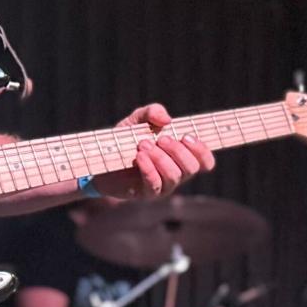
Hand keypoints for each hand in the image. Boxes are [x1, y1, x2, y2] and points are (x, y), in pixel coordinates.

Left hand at [95, 104, 215, 200]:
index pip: (206, 162)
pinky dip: (149, 168)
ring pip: (174, 176)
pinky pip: (154, 184)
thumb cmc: (125, 139)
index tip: (186, 136)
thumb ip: (152, 112)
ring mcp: (163, 186)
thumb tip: (167, 120)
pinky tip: (139, 156)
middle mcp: (176, 174)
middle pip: (192, 168)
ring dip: (161, 158)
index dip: (202, 151)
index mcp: (181, 158)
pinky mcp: (146, 193)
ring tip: (143, 144)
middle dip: (178, 151)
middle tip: (161, 139)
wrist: (100, 157)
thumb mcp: (138, 119)